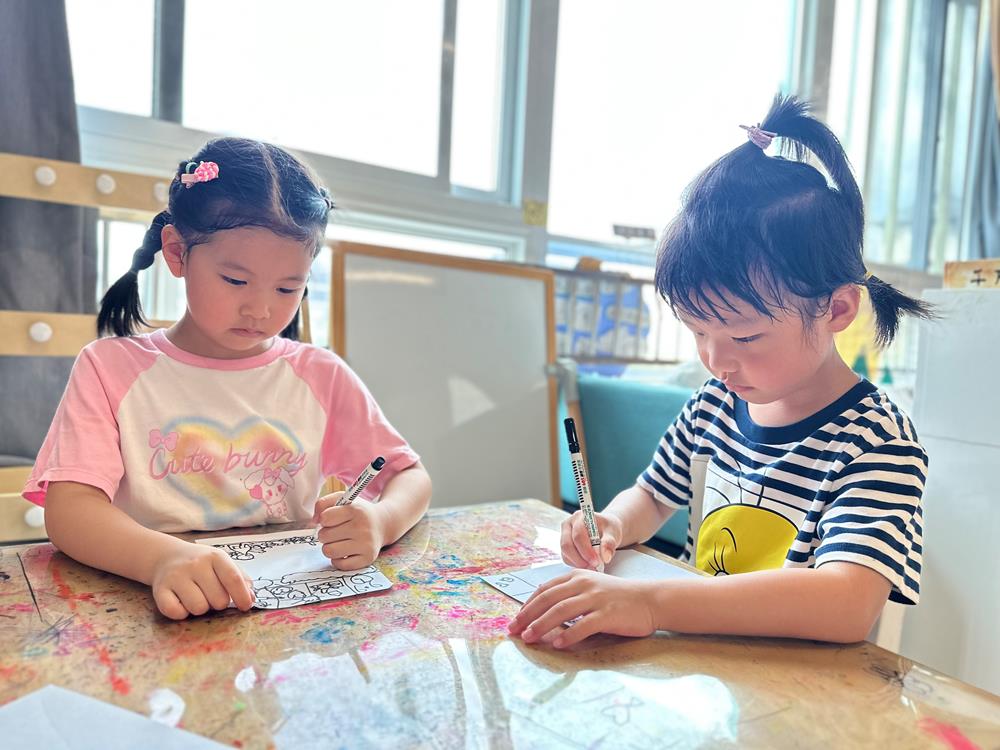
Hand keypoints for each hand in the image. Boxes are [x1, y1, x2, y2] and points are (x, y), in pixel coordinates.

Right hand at [151, 541, 254, 619]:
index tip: (246, 607)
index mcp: (216, 557)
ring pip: (199, 608)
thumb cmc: (202, 564)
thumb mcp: (223, 564)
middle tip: (210, 594)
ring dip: (201, 608)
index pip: (233, 579)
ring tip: (196, 596)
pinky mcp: (160, 589)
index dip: (242, 596)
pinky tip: (181, 602)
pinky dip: (181, 613)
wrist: (167, 556)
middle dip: (218, 603)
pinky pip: (176, 612)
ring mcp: (176, 576)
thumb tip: (251, 598)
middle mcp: (196, 564)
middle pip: (218, 600)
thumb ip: (240, 579)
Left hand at [313, 492, 384, 568]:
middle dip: (326, 534)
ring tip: (338, 542)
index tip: (331, 519)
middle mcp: (362, 527)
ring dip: (329, 547)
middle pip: (324, 536)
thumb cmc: (358, 512)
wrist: (383, 524)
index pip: (325, 518)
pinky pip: (339, 564)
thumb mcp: (343, 499)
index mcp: (356, 510)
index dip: (324, 519)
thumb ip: (323, 503)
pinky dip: (338, 559)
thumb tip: (314, 521)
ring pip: (329, 551)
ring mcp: (366, 544)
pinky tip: (345, 551)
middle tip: (336, 531)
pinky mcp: (367, 559)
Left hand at [508, 569, 658, 648]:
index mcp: (576, 576)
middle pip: (548, 599)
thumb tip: (542, 614)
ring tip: (529, 638)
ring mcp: (596, 598)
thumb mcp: (591, 588)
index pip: (544, 589)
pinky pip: (584, 625)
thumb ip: (569, 595)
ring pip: (561, 611)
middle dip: (527, 616)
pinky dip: (569, 635)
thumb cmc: (617, 597)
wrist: (649, 599)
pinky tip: (557, 644)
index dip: (527, 605)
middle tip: (513, 631)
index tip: (515, 620)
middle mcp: (583, 584)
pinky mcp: (608, 614)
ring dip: (542, 625)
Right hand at [561, 510, 621, 569]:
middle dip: (580, 559)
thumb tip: (605, 557)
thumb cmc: (608, 529)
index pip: (578, 535)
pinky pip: (566, 558)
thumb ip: (609, 543)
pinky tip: (588, 564)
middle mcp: (568, 524)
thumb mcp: (613, 533)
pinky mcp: (564, 546)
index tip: (596, 561)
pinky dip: (576, 564)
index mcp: (580, 517)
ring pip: (565, 554)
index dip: (586, 550)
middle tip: (594, 567)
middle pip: (567, 545)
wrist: (605, 530)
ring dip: (579, 563)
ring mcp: (564, 535)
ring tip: (593, 567)